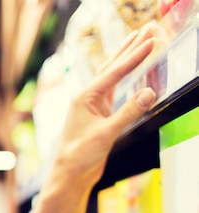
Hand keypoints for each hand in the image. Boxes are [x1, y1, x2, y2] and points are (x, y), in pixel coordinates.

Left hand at [54, 25, 156, 188]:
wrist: (70, 174)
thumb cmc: (79, 155)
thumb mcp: (106, 134)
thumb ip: (128, 113)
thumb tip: (148, 93)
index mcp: (84, 98)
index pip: (113, 72)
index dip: (133, 56)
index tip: (149, 41)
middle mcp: (87, 98)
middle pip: (111, 68)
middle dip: (129, 49)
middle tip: (145, 31)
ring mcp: (93, 107)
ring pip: (113, 78)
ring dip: (126, 61)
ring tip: (138, 42)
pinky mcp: (99, 116)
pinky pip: (115, 92)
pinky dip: (125, 79)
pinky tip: (130, 71)